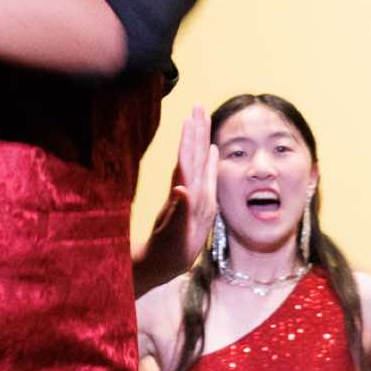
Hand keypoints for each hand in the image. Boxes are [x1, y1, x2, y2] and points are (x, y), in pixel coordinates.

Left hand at [136, 105, 217, 283]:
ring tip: (202, 119)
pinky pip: (203, 176)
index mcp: (185, 194)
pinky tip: (211, 151)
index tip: (193, 115)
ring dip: (199, 139)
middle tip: (198, 105)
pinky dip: (207, 161)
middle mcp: (188, 191)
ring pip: (195, 161)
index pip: (187, 159)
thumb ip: (179, 212)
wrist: (159, 266)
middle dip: (195, 130)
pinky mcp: (194, 203)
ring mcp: (191, 195)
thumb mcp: (175, 235)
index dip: (191, 138)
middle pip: (191, 154)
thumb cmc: (166, 254)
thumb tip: (182, 188)